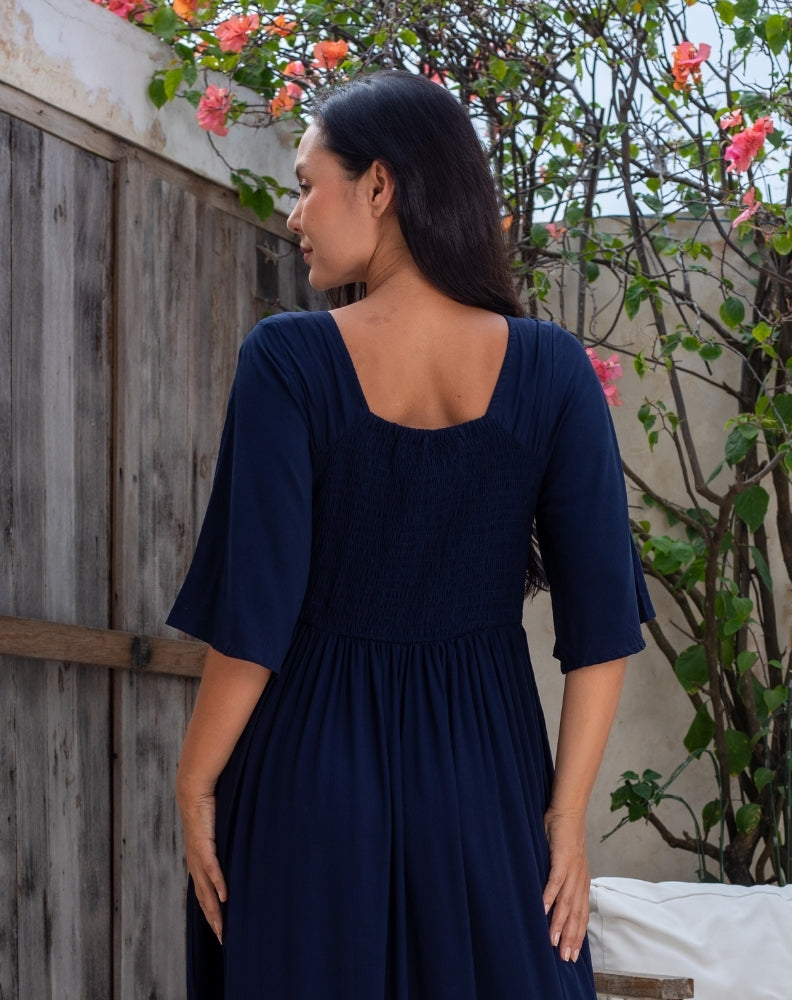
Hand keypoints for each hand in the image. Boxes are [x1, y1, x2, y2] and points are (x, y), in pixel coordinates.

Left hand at [177, 782, 226, 943]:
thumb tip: (240, 844)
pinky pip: (211, 868)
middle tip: (223, 939)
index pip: (204, 893)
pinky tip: (225, 896)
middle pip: (204, 899)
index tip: (221, 928)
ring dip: (214, 910)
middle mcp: (195, 863)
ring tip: (222, 927)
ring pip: (206, 890)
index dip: (211, 912)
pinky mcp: (203, 844)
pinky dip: (218, 883)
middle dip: (213, 920)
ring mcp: (198, 855)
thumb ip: (225, 841)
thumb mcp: (217, 829)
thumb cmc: (206, 807)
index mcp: (198, 861)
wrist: (193, 789)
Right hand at [542, 807, 590, 962]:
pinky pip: (556, 880)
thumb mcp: (566, 861)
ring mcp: (572, 868)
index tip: (572, 954)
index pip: (581, 914)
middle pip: (576, 913)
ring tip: (553, 940)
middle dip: (571, 937)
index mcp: (581, 881)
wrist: (568, 811)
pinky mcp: (562, 857)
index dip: (577, 934)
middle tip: (565, 957)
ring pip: (567, 902)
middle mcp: (580, 878)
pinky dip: (550, 895)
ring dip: (560, 922)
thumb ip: (562, 878)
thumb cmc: (563, 835)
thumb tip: (552, 898)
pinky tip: (543, 909)